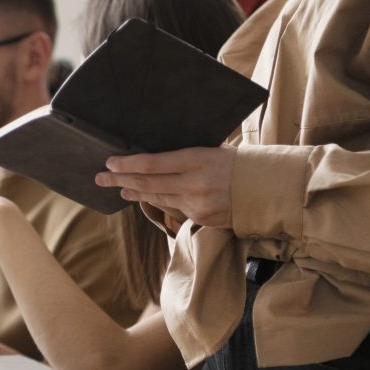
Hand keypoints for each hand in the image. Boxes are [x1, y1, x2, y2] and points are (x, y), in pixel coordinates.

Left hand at [95, 146, 235, 227]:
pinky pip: (173, 208)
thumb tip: (154, 157)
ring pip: (157, 198)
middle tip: (100, 178)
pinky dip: (157, 201)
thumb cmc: (238, 163)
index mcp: (197, 160)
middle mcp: (194, 184)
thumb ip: (185, 156)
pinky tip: (145, 197)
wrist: (268, 189)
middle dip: (120, 180)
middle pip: (147, 183)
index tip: (110, 162)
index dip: (127, 164)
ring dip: (135, 192)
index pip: (152, 163)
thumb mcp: (212, 150)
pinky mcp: (200, 219)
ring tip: (119, 188)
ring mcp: (196, 204)